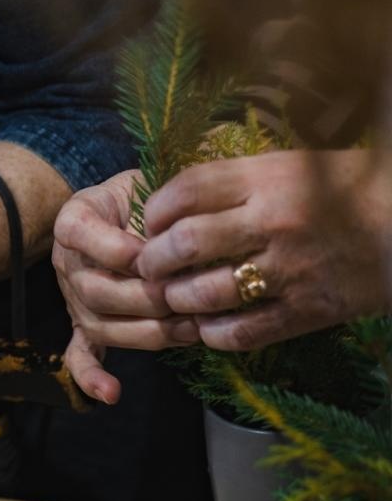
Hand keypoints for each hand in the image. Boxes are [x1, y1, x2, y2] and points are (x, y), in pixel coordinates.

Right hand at [51, 170, 196, 403]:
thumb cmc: (147, 193)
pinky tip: (112, 394)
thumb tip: (190, 228)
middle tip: (186, 296)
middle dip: (145, 298)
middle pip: (95, 290)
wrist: (129, 207)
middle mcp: (67, 263)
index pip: (81, 235)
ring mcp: (75, 299)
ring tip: (189, 328)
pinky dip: (92, 377)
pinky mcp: (85, 325)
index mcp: (75, 219)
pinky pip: (80, 355)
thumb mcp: (150, 181)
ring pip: (102, 325)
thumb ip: (162, 198)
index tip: (148, 252)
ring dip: (146, 331)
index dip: (115, 248)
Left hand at [138, 149, 391, 350]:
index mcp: (269, 179)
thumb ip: (239, 179)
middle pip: (185, 243)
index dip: (154, 211)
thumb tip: (174, 197)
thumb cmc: (351, 190)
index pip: (186, 191)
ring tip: (173, 298)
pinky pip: (242, 332)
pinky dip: (213, 334)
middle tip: (149, 267)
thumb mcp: (296, 166)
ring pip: (206, 293)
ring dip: (177, 300)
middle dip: (153, 259)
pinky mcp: (309, 310)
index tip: (149, 224)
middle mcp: (276, 222)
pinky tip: (206, 328)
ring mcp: (292, 269)